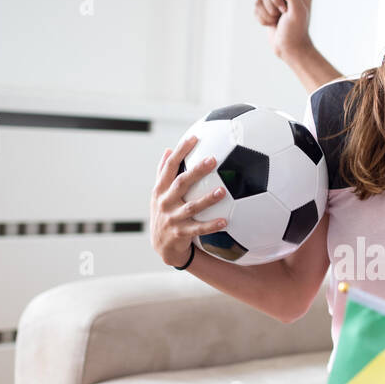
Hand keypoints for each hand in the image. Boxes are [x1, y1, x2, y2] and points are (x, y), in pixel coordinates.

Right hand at [149, 135, 229, 267]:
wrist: (161, 245)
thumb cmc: (164, 213)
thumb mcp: (158, 194)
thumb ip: (163, 173)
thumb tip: (168, 149)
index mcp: (160, 189)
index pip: (169, 166)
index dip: (181, 151)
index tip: (194, 137)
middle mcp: (165, 202)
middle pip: (181, 183)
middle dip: (196, 171)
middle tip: (213, 160)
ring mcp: (173, 218)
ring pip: (191, 207)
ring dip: (207, 199)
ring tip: (223, 191)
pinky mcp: (181, 234)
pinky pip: (199, 229)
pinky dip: (211, 226)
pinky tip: (225, 221)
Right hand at [254, 0, 312, 60]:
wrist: (290, 49)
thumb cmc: (296, 32)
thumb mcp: (297, 11)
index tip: (285, 11)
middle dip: (271, 7)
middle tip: (280, 17)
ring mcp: (278, 1)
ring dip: (266, 14)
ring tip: (276, 21)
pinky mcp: (268, 9)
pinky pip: (256, 6)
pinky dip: (261, 18)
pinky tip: (271, 24)